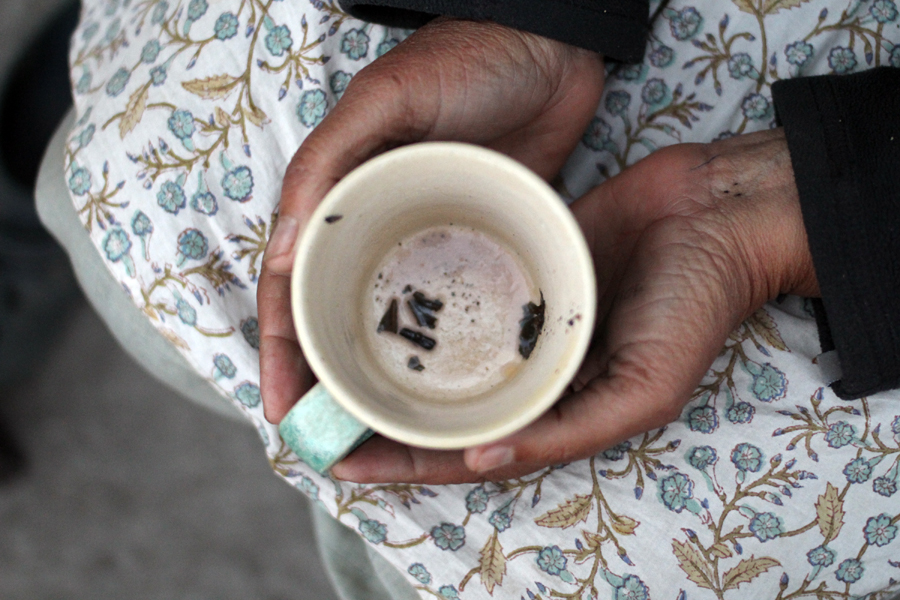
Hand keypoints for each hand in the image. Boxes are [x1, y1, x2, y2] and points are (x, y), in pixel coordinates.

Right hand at [258, 19, 604, 423]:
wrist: (552, 50)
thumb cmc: (465, 63)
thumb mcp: (386, 99)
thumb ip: (327, 161)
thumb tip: (278, 252)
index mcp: (339, 199)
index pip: (291, 288)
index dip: (282, 353)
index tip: (287, 413)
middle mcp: (374, 231)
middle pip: (334, 318)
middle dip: (325, 381)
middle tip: (334, 442)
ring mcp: (426, 246)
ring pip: (390, 325)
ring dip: (376, 377)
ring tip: (382, 434)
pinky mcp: (476, 249)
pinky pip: (449, 309)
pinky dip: (437, 351)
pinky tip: (443, 390)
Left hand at [333, 127, 819, 483]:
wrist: (714, 214)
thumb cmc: (693, 306)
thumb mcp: (643, 389)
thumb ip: (567, 431)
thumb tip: (481, 459)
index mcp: (557, 409)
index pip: (465, 448)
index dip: (405, 462)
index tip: (340, 463)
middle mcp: (531, 371)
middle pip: (444, 406)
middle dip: (384, 419)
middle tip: (316, 416)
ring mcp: (522, 320)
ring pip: (446, 355)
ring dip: (394, 366)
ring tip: (331, 367)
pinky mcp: (519, 269)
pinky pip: (462, 296)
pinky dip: (425, 311)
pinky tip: (379, 308)